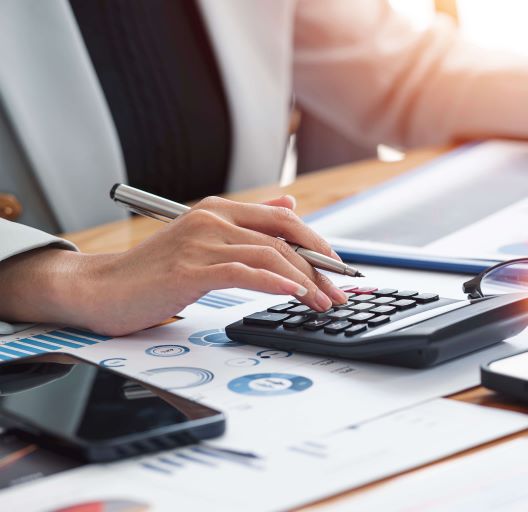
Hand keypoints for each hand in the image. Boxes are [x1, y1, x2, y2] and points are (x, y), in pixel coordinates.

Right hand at [0, 195, 347, 335]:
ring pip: (269, 256)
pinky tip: (293, 295)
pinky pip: (243, 273)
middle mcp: (212, 220)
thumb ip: (248, 224)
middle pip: (283, 237)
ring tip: (322, 303)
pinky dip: (274, 283)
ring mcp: (200, 243)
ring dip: (304, 282)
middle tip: (339, 292)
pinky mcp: (189, 269)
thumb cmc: (152, 274)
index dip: (318, 243)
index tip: (339, 269)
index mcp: (218, 211)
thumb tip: (291, 203)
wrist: (98, 291)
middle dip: (319, 267)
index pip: (284, 219)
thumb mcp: (204, 242)